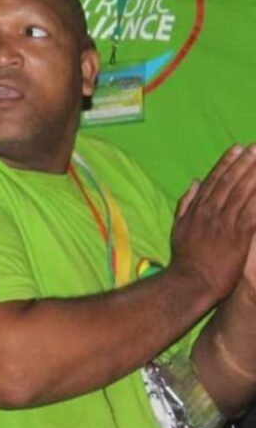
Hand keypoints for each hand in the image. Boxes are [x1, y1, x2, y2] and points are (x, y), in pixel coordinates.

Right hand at [171, 145, 255, 303]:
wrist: (191, 280)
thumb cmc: (186, 257)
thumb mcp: (179, 226)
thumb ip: (187, 202)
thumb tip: (195, 182)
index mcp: (198, 207)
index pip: (215, 179)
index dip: (227, 162)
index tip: (238, 149)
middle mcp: (212, 211)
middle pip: (231, 181)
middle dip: (244, 162)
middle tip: (255, 147)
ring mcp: (225, 223)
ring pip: (243, 193)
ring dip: (254, 175)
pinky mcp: (239, 237)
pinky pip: (252, 214)